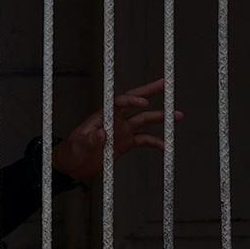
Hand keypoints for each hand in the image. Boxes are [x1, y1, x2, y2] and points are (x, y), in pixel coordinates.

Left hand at [52, 78, 176, 180]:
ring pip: (144, 120)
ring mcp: (122, 131)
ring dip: (160, 118)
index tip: (145, 103)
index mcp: (104, 115)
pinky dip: (155, 142)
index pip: (120, 102)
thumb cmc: (73, 150)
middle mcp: (116, 119)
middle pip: (136, 102)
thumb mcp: (79, 144)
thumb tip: (101, 134)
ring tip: (177, 116)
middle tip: (167, 84)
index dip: (132, 100)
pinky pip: (144, 140)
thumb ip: (90, 138)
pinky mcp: (125, 143)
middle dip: (151, 92)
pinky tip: (165, 145)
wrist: (73, 164)